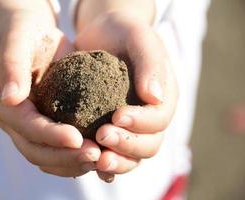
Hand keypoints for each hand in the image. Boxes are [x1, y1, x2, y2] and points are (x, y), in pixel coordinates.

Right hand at [0, 0, 100, 176]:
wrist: (31, 32)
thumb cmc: (22, 31)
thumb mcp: (15, 39)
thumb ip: (12, 65)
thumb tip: (11, 99)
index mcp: (0, 101)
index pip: (24, 125)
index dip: (49, 135)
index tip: (77, 139)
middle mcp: (13, 119)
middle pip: (34, 149)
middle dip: (64, 156)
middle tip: (95, 155)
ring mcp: (29, 124)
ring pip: (46, 155)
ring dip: (72, 162)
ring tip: (100, 160)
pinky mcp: (47, 122)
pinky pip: (58, 148)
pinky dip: (75, 156)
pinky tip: (98, 155)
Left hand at [75, 11, 177, 180]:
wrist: (104, 35)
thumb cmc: (123, 33)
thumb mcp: (138, 37)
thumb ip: (150, 63)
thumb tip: (155, 97)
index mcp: (163, 96)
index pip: (160, 119)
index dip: (141, 123)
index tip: (117, 116)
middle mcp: (151, 116)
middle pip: (149, 144)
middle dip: (127, 145)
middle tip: (102, 137)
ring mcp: (133, 127)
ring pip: (133, 156)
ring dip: (117, 162)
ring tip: (96, 159)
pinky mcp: (113, 130)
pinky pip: (114, 154)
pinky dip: (106, 165)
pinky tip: (92, 166)